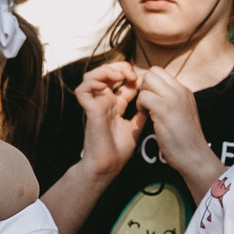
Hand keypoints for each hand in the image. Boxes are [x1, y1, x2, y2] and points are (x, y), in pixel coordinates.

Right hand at [73, 63, 143, 178]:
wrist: (109, 165)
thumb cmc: (119, 150)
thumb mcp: (136, 127)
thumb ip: (141, 113)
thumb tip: (151, 101)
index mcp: (115, 105)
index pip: (120, 82)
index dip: (130, 75)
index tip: (142, 80)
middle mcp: (104, 102)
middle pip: (105, 74)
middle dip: (118, 67)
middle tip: (131, 73)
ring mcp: (96, 104)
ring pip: (91, 77)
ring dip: (105, 71)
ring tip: (119, 75)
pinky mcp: (90, 110)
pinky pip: (82, 90)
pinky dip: (91, 83)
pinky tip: (105, 85)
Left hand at [132, 67, 210, 173]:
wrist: (194, 155)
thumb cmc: (185, 140)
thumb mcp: (182, 113)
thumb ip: (171, 102)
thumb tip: (155, 96)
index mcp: (184, 91)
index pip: (161, 73)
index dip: (150, 83)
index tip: (150, 99)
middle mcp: (180, 90)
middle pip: (153, 72)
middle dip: (144, 85)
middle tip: (145, 103)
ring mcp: (173, 98)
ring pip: (147, 79)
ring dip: (141, 94)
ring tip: (145, 110)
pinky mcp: (164, 108)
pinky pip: (143, 96)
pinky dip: (140, 105)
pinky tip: (145, 117)